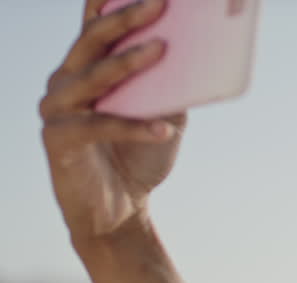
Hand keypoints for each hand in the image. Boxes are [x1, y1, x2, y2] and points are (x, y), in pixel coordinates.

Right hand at [40, 0, 187, 242]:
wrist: (120, 211)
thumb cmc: (139, 157)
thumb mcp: (162, 114)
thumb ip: (170, 85)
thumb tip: (204, 55)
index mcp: (84, 70)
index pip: (93, 25)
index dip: (108, 1)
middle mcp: (63, 82)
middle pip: (92, 41)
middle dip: (125, 18)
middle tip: (158, 2)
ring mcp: (56, 110)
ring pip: (93, 77)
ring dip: (128, 62)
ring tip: (161, 50)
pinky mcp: (58, 141)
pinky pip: (100, 126)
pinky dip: (135, 127)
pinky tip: (166, 129)